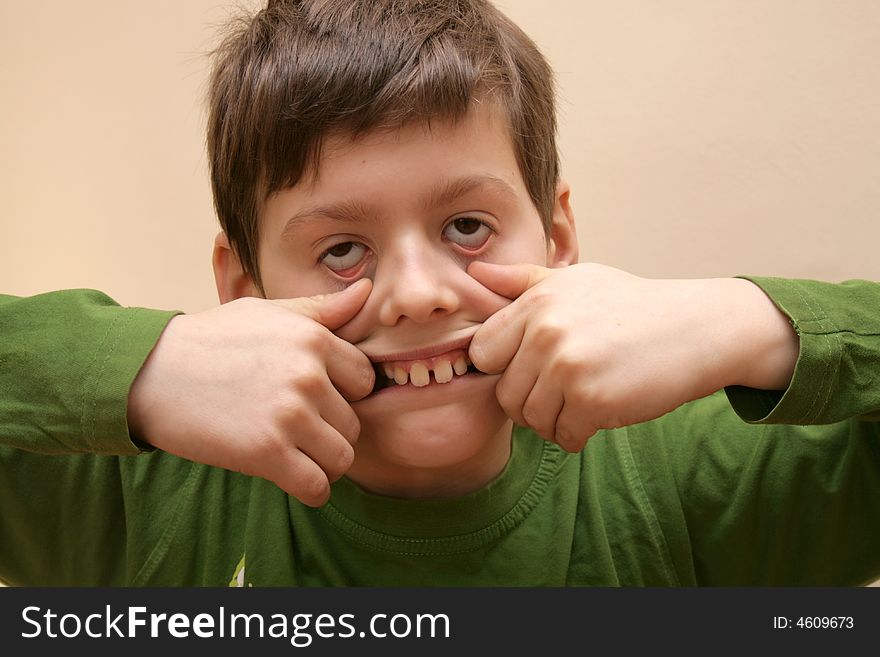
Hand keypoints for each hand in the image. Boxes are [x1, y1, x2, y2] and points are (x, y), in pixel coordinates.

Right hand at [127, 279, 374, 505]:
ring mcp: (289, 414)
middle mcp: (308, 375)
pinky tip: (290, 477)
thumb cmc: (209, 341)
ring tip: (295, 455)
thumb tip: (367, 291)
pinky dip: (309, 490)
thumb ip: (320, 310)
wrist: (148, 372)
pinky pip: (316, 487)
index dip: (344, 394)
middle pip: (353, 423)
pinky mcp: (266, 452)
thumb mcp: (266, 312)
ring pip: (341, 458)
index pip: (365, 380)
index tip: (317, 400)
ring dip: (322, 463)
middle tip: (296, 431)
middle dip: (330, 432)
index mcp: (313, 338)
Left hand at [467, 262, 797, 450]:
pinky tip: (600, 413)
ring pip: (530, 419)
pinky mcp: (591, 400)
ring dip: (554, 420)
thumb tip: (474, 273)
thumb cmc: (631, 305)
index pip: (483, 352)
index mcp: (536, 302)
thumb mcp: (575, 281)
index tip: (532, 367)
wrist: (696, 328)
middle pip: (504, 393)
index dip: (504, 366)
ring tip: (582, 400)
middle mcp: (545, 331)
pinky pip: (562, 435)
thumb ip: (521, 281)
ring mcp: (567, 366)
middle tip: (564, 390)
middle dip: (529, 400)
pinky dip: (578, 434)